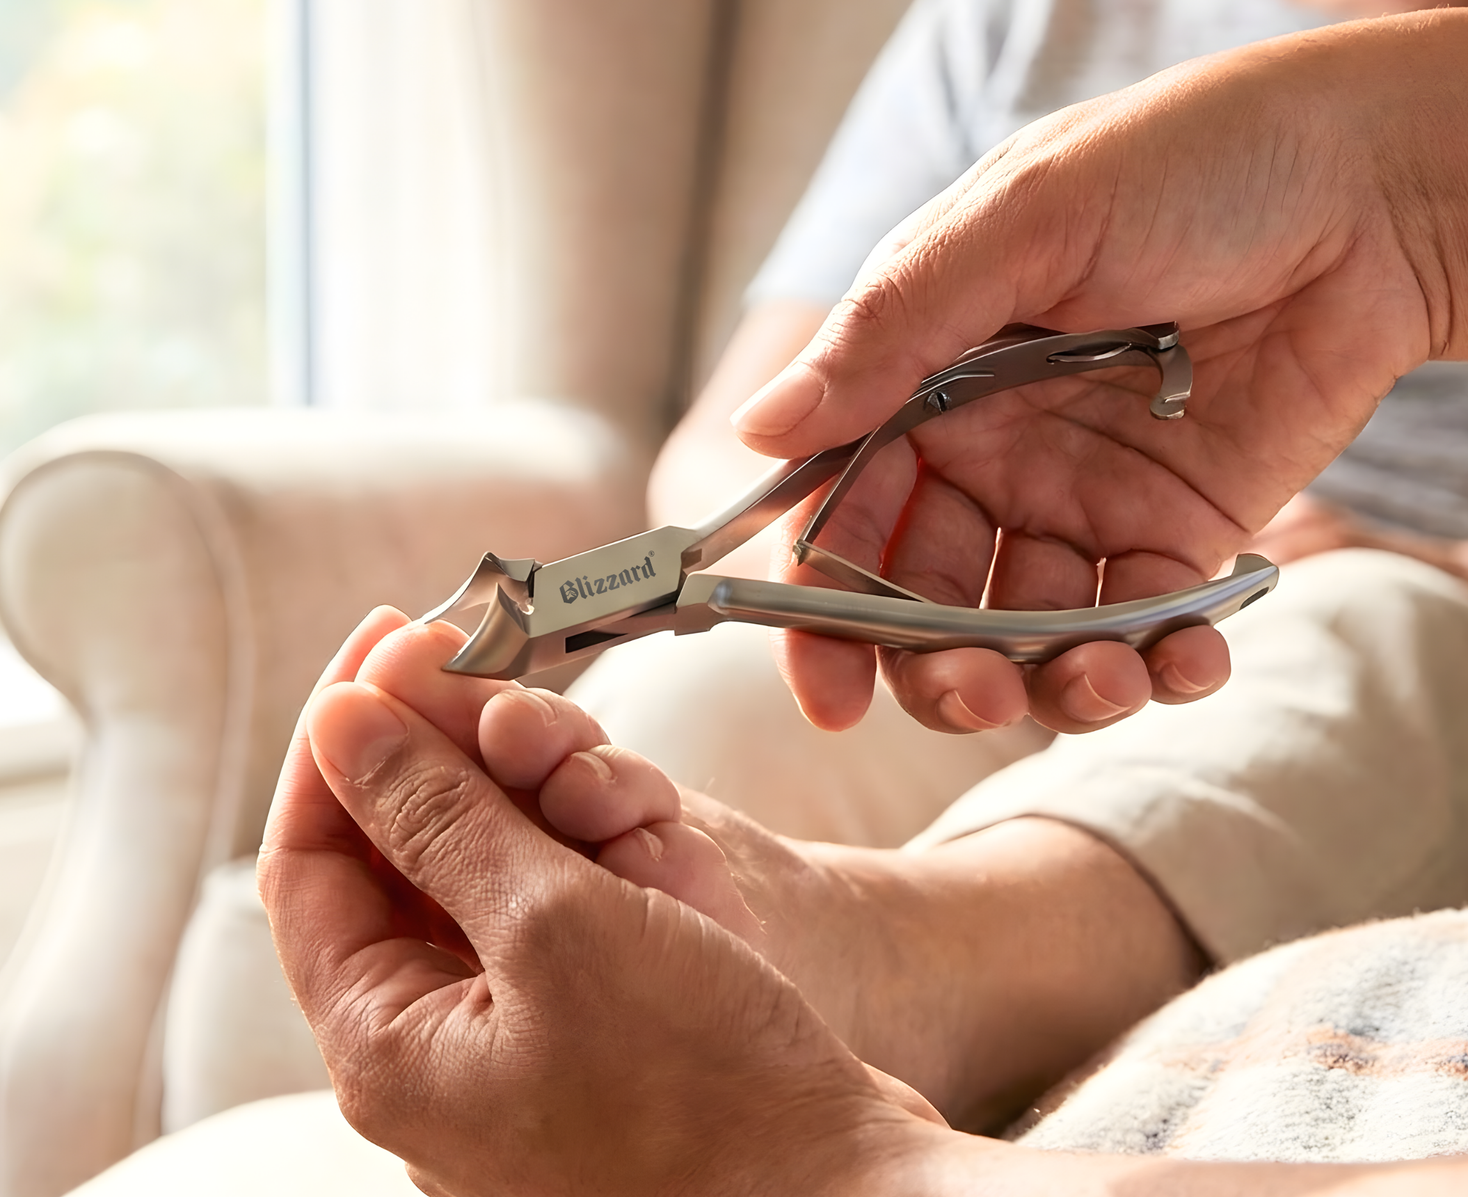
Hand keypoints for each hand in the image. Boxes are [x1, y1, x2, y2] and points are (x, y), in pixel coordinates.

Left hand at [257, 611, 936, 1196]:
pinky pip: (579, 888)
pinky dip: (601, 837)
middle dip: (458, 745)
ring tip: (605, 777)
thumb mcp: (551, 926)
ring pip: (506, 854)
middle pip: (413, 846)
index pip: (312, 861)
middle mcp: (448, 1035)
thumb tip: (341, 719)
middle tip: (496, 658)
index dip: (341, 738)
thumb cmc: (701, 1087)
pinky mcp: (610, 1004)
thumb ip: (439, 814)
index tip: (385, 635)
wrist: (848, 1190)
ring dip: (545, 787)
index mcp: (391, 1042)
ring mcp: (533, 1020)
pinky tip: (646, 825)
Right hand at [732, 11, 1467, 733]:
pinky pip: (1143, 624)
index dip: (820, 602)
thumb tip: (761, 428)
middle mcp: (987, 448)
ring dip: (1048, 683)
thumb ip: (893, 330)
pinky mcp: (1178, 529)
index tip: (825, 682)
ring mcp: (1080, 496)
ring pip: (1025, 630)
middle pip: (921, 597)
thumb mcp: (1024, 220)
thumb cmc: (1187, 162)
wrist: (1371, 179)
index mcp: (922, 374)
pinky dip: (1160, 664)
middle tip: (969, 691)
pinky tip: (1185, 658)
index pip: (841, 510)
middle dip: (931, 666)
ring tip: (1101, 684)